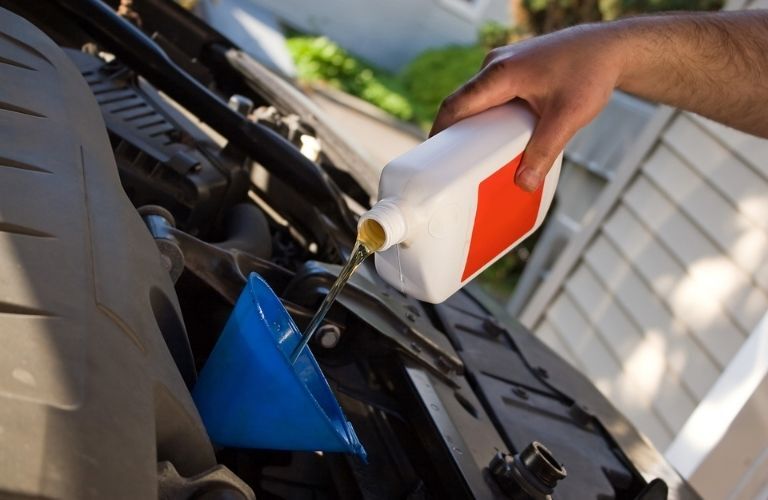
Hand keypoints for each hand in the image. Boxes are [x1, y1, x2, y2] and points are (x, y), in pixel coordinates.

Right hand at [431, 24, 625, 190]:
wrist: (611, 48)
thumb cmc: (591, 72)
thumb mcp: (568, 117)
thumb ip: (544, 151)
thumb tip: (523, 184)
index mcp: (499, 74)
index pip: (455, 105)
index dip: (439, 133)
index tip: (430, 159)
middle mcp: (495, 66)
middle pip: (462, 104)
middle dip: (453, 135)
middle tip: (450, 166)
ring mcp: (504, 66)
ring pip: (476, 100)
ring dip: (472, 126)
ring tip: (473, 156)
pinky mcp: (514, 70)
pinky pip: (490, 96)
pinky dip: (487, 117)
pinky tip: (498, 137)